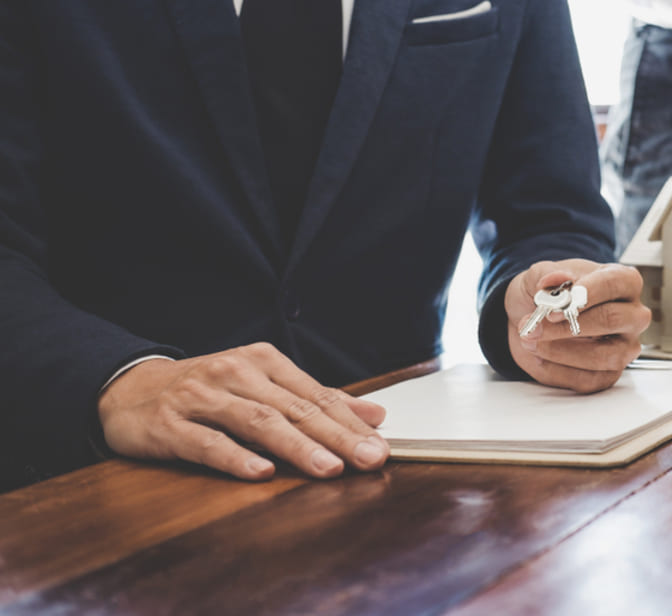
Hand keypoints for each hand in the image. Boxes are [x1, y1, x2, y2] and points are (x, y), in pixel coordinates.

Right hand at [97, 343, 389, 480]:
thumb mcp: (262, 385)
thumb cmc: (208, 390)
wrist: (128, 388)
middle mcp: (236, 373)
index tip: (381, 446)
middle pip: (294, 408)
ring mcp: (202, 397)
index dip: (350, 422)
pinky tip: (262, 473)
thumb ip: (315, 400)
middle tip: (369, 459)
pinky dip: (236, 458)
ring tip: (329, 468)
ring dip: (297, 447)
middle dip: (337, 436)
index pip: (316, 395)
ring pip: (258, 422)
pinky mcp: (169, 424)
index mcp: (263, 361)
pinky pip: (207, 442)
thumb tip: (374, 414)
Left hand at [506, 260, 650, 393]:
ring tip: (530, 338)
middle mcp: (632, 315)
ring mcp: (624, 347)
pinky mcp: (609, 374)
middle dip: (569, 325)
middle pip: (612, 319)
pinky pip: (586, 379)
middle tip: (537, 323)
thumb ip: (547, 274)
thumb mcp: (541, 274)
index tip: (555, 305)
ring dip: (558, 350)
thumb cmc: (548, 292)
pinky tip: (538, 355)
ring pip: (601, 355)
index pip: (615, 283)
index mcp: (624, 282)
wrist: (532, 316)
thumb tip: (557, 280)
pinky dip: (555, 369)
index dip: (585, 294)